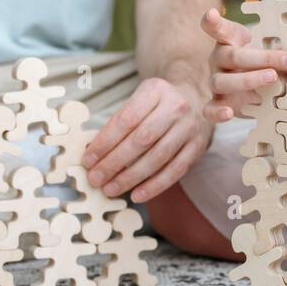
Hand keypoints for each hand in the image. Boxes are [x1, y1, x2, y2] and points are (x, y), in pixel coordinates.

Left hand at [81, 77, 213, 202]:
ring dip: (131, 177)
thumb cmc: (158, 104)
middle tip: (96, 178)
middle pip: (141, 140)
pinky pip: (175, 171)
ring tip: (111, 189)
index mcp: (155, 91)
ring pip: (157, 157)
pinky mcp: (198, 147)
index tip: (88, 159)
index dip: (104, 142)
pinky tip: (137, 195)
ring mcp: (189, 128)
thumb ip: (118, 123)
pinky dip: (155, 186)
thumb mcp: (139, 100)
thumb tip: (93, 152)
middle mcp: (176, 107)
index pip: (126, 120)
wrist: (196, 98)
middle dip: (114, 163)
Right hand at [199, 7, 286, 122]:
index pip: (220, 29)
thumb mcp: (278, 52)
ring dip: (248, 80)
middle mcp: (219, 59)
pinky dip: (217, 112)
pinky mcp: (218, 103)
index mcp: (230, 40)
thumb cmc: (269, 63)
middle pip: (233, 56)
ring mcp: (217, 81)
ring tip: (273, 79)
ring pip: (222, 81)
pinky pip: (209, 109)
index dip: (213, 22)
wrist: (265, 90)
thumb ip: (285, 49)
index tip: (212, 14)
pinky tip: (228, 114)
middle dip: (263, 58)